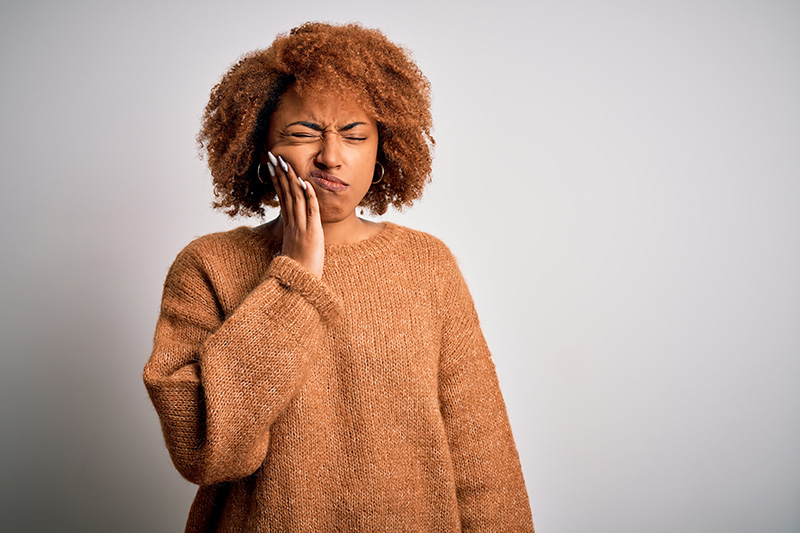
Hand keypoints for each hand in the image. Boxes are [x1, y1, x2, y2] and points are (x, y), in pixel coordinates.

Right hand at [267, 151, 323, 277]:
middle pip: (285, 194)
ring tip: (285, 162)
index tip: (272, 166)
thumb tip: (291, 230)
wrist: (298, 285)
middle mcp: (292, 224)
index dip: (277, 180)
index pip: (281, 197)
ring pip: (295, 199)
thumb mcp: (293, 248)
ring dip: (291, 179)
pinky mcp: (312, 234)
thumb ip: (292, 236)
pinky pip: (310, 212)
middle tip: (273, 156)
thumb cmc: (298, 270)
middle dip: (279, 173)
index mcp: (288, 226)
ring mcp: (301, 228)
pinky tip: (305, 182)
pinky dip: (308, 196)